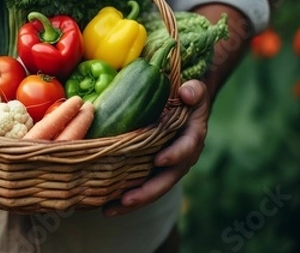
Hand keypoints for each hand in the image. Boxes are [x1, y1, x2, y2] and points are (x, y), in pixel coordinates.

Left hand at [103, 79, 209, 216]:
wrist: (186, 106)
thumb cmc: (187, 97)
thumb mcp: (195, 90)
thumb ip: (194, 90)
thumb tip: (187, 94)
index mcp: (192, 138)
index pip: (186, 148)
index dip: (175, 155)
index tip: (160, 160)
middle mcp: (180, 158)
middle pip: (166, 180)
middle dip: (147, 192)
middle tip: (126, 200)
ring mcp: (165, 167)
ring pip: (151, 189)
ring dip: (131, 202)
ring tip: (108, 210)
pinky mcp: (151, 170)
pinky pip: (139, 186)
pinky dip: (124, 196)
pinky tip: (104, 204)